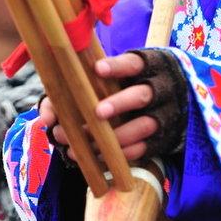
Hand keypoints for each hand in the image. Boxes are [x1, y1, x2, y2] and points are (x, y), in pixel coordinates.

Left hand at [42, 50, 186, 164]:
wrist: (175, 101)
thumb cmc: (129, 85)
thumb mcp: (115, 77)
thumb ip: (76, 88)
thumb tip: (45, 116)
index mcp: (149, 65)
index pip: (135, 62)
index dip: (117, 66)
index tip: (97, 69)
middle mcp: (161, 88)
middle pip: (142, 95)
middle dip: (119, 103)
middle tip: (97, 112)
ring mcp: (166, 114)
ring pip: (145, 125)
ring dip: (116, 136)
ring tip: (88, 143)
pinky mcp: (165, 138)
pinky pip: (145, 148)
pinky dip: (122, 153)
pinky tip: (99, 157)